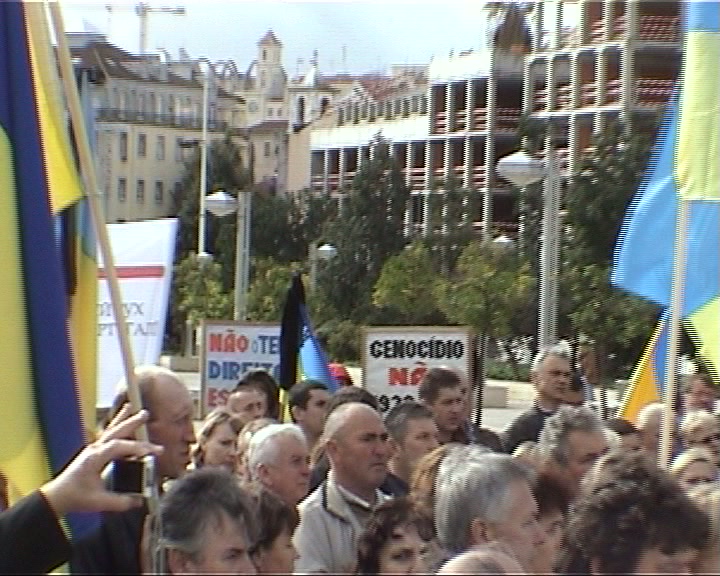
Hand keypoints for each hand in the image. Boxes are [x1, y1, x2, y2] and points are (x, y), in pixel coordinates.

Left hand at [39, 410, 162, 516]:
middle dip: (131, 422)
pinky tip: (122, 424)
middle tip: (145, 414)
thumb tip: (139, 500)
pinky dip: (116, 427)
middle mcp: (94, 450)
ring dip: (121, 419)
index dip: (135, 447)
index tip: (151, 452)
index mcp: (94, 458)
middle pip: (114, 431)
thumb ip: (120, 501)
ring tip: (130, 406)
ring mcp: (93, 449)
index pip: (118, 446)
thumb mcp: (98, 501)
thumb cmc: (74, 497)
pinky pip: (107, 436)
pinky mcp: (94, 453)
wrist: (56, 497)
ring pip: (110, 430)